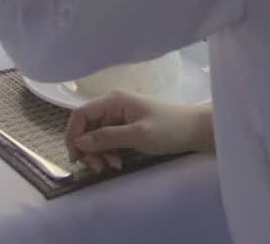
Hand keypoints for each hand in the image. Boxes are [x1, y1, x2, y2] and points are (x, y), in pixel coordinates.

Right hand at [64, 91, 213, 172]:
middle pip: (86, 127)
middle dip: (88, 149)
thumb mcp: (138, 135)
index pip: (81, 114)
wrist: (196, 130)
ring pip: (96, 136)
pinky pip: (108, 140)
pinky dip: (109, 153)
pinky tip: (119, 163)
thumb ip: (107, 137)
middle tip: (98, 168)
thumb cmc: (170, 129)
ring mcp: (120, 117)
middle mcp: (113, 106)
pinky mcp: (127, 128)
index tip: (76, 158)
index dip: (73, 135)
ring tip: (113, 167)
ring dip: (99, 154)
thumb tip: (79, 142)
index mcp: (114, 101)